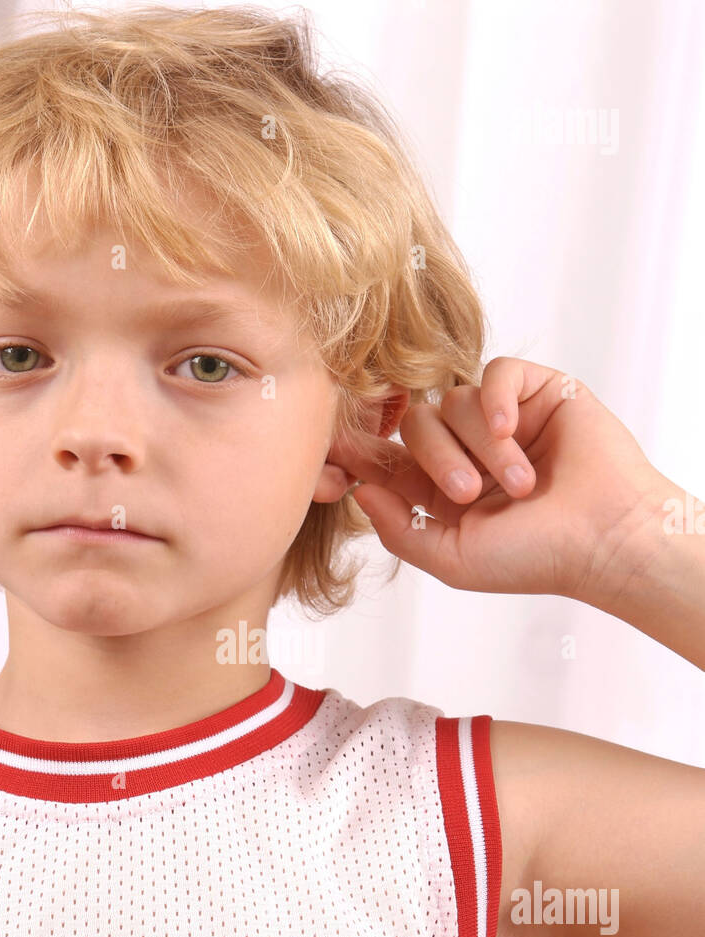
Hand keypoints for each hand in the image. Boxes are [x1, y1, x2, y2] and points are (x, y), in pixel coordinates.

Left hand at [329, 356, 666, 600]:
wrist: (606, 539)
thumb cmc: (535, 558)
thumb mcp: (453, 559)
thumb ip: (399, 530)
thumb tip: (357, 491)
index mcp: (442, 490)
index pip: (390, 459)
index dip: (364, 453)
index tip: (338, 450)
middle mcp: (468, 450)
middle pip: (417, 424)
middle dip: (436, 457)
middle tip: (470, 492)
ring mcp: (502, 418)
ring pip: (455, 400)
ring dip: (483, 444)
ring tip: (521, 484)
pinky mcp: (537, 391)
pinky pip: (497, 371)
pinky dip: (496, 398)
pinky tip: (511, 430)